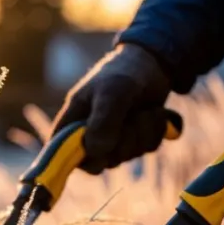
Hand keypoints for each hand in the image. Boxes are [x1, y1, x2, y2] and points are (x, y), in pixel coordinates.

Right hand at [53, 43, 174, 173]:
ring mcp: (113, 142)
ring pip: (130, 155)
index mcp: (70, 126)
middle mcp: (89, 138)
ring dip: (145, 130)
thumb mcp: (112, 92)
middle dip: (125, 138)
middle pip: (105, 161)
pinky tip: (154, 111)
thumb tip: (96, 152)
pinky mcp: (135, 141)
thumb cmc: (122, 73)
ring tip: (144, 108)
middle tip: (131, 113)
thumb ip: (103, 121)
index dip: (87, 157)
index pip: (66, 158)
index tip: (106, 144)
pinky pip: (148, 148)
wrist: (151, 64)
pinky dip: (157, 129)